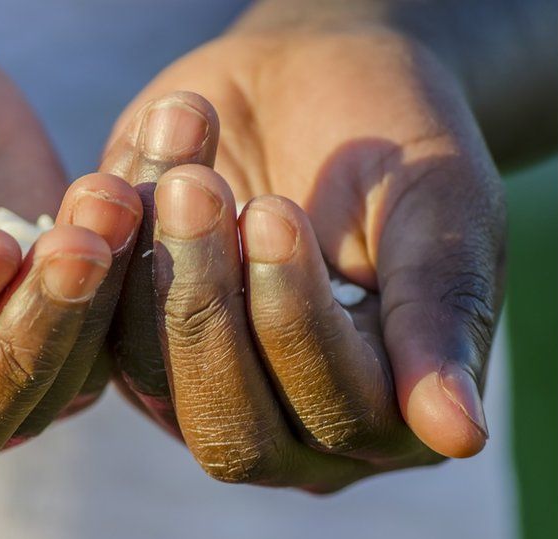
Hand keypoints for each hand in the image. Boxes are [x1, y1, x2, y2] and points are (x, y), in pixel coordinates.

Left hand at [102, 24, 503, 490]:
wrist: (315, 83)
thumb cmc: (395, 145)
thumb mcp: (439, 211)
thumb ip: (440, 315)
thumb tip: (459, 435)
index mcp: (388, 413)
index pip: (335, 409)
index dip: (295, 320)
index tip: (272, 211)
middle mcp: (292, 430)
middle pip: (231, 430)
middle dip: (208, 307)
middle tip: (201, 191)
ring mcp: (202, 389)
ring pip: (151, 378)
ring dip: (157, 268)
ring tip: (180, 169)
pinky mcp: (136, 340)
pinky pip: (98, 324)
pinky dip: (110, 248)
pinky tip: (132, 171)